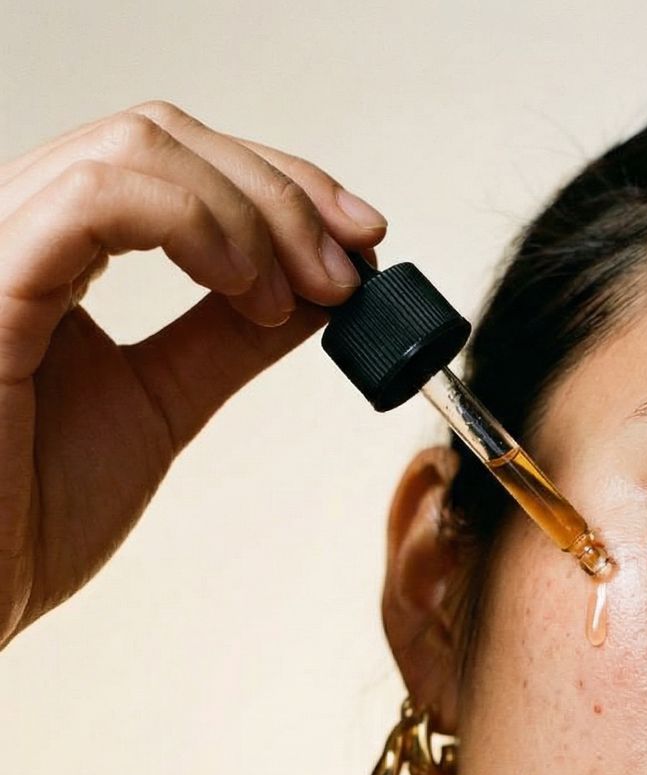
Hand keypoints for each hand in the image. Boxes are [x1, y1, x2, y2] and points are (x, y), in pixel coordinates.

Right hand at [0, 100, 386, 647]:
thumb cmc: (26, 514)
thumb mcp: (159, 406)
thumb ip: (225, 340)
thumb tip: (315, 293)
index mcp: (49, 250)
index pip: (168, 160)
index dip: (276, 183)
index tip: (359, 240)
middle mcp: (17, 227)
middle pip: (161, 135)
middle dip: (281, 192)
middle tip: (351, 268)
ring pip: (137, 148)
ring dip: (253, 212)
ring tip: (300, 295)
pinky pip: (94, 200)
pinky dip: (198, 226)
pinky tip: (249, 290)